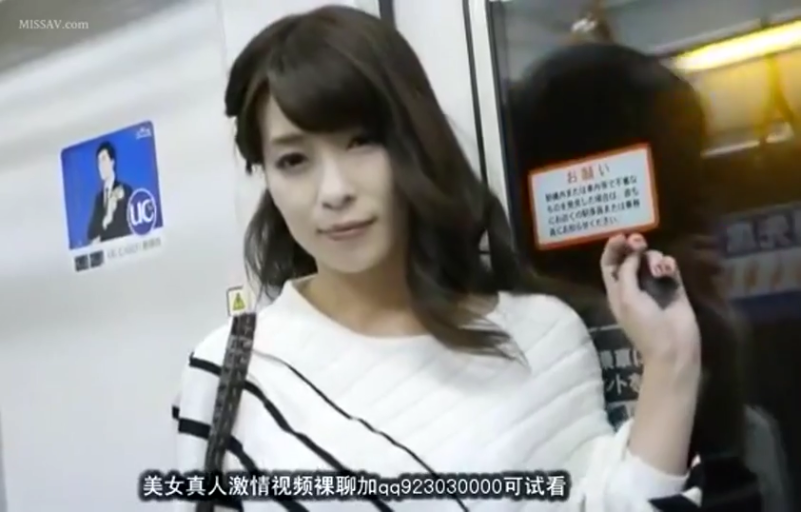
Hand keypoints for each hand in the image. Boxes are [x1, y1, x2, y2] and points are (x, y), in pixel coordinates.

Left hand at [600, 233, 700, 368]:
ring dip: (654, 259)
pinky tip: (669, 271)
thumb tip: (632, 253)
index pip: (610, 264)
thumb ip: (626, 272)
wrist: (673, 348)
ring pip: (652, 260)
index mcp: (617, 291)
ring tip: (660, 270)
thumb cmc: (644, 325)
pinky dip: (668, 264)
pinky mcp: (675, 287)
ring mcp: (655, 286)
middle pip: (631, 258)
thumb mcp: (627, 298)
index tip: (620, 236)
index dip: (613, 249)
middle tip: (639, 242)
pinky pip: (670, 267)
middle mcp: (634, 286)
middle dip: (634, 247)